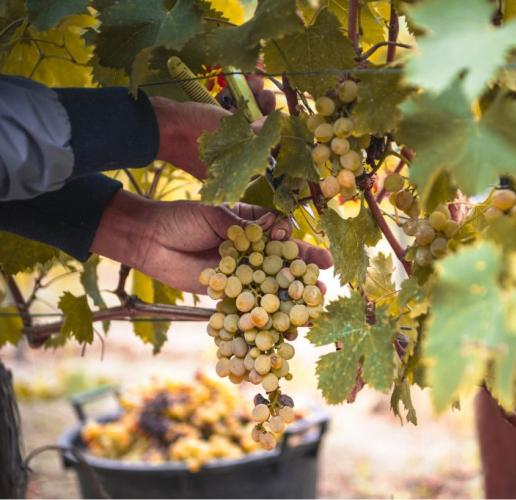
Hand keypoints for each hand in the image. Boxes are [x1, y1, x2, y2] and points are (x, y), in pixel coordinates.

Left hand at [91, 191, 331, 293]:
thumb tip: (278, 227)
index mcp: (252, 225)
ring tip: (313, 306)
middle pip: (282, 262)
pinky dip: (265, 314)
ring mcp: (241, 273)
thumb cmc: (182, 219)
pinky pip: (250, 304)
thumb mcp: (217, 215)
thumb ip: (245, 226)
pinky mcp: (227, 293)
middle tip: (324, 281)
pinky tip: (283, 324)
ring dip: (291, 297)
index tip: (305, 247)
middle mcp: (251, 250)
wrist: (149, 240)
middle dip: (304, 272)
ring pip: (271, 285)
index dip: (294, 242)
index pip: (281, 233)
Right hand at [151, 75, 275, 179]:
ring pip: (241, 124)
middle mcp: (229, 163)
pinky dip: (233, 103)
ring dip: (249, 101)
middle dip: (262, 111)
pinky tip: (240, 84)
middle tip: (266, 94)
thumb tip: (277, 126)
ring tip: (254, 82)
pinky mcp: (208, 135)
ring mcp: (218, 149)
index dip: (274, 130)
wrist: (158, 124)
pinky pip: (226, 119)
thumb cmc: (194, 131)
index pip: (265, 152)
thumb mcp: (231, 129)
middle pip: (255, 135)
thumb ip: (257, 130)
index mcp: (236, 172)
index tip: (278, 112)